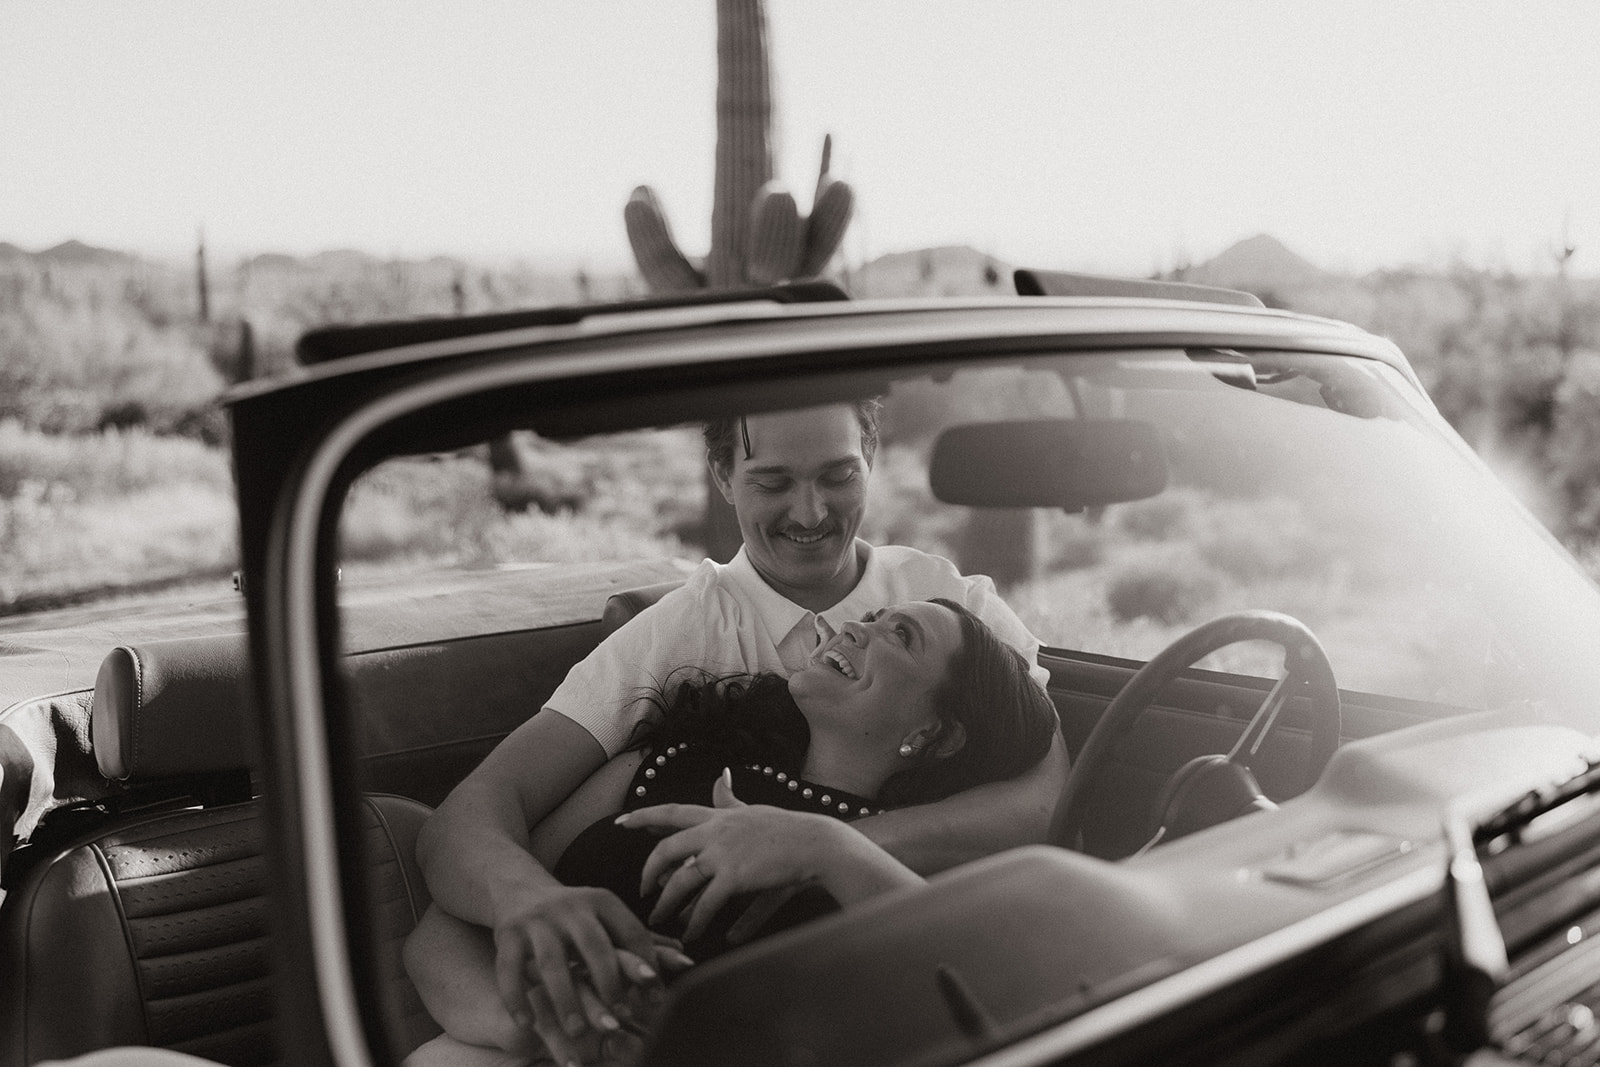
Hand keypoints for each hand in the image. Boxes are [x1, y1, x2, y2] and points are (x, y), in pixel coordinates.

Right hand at [491, 884, 671, 1063]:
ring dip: (566, 999)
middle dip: (608, 984)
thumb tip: (685, 956)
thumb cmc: (573, 914)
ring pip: (552, 962)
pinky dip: (517, 998)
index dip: (646, 966)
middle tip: (620, 1020)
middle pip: (594, 946)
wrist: (517, 887)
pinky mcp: (507, 932)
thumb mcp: (604, 918)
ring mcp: (537, 919)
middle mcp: (571, 906)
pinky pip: (509, 969)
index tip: (657, 999)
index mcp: (602, 900)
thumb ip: (639, 940)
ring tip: (576, 1032)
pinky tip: (527, 1024)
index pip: (631, 932)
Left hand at [618, 768, 845, 941]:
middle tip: (641, 889)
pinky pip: (707, 904)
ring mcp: (723, 854)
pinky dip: (697, 922)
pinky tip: (692, 934)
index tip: (620, 822)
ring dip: (668, 904)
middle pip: (667, 849)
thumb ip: (730, 797)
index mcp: (718, 816)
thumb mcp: (753, 809)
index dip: (643, 816)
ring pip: (682, 881)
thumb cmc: (788, 829)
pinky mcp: (735, 877)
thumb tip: (719, 775)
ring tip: (659, 920)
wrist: (816, 844)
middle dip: (648, 871)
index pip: (672, 811)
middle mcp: (715, 831)